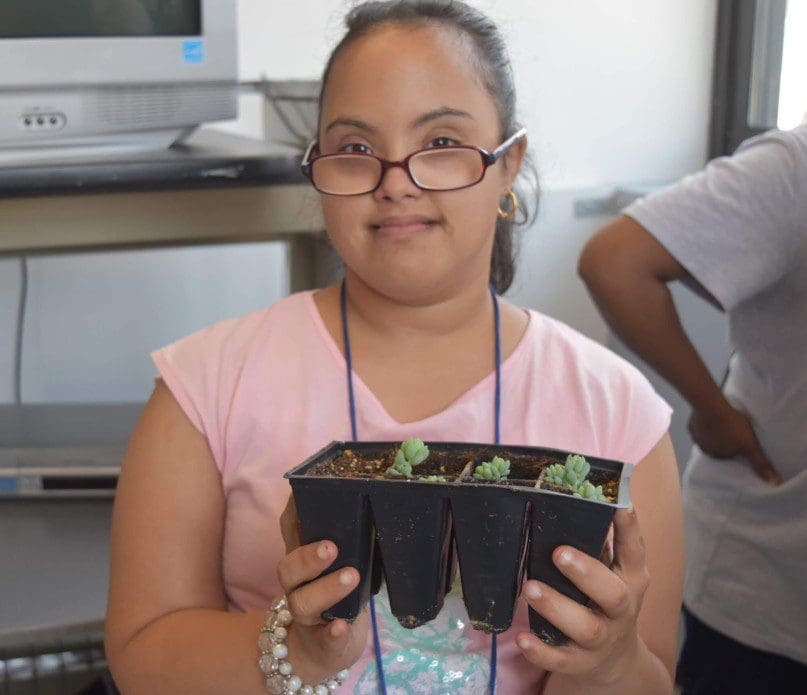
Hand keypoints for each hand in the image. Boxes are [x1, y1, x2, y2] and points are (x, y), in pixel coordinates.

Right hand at [276, 495, 368, 682]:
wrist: (319, 652)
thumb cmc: (336, 595)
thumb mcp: (336, 566)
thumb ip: (348, 540)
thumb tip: (380, 499)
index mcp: (302, 560)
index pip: (289, 531)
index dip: (293, 514)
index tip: (304, 498)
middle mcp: (297, 586)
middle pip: (288, 568)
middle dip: (307, 556)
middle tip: (331, 547)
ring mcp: (307, 616)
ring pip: (303, 602)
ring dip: (326, 588)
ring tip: (351, 576)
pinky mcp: (322, 643)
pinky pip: (324, 639)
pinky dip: (333, 633)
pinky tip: (342, 627)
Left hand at [516, 508, 648, 687]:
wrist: (614, 660)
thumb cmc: (603, 596)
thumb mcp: (611, 569)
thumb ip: (597, 539)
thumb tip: (571, 491)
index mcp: (631, 577)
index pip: (634, 550)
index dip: (629, 528)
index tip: (619, 504)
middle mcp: (622, 608)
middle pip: (612, 593)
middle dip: (586, 573)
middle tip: (558, 553)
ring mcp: (602, 638)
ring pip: (585, 626)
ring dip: (556, 607)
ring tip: (530, 587)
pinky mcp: (580, 661)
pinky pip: (561, 659)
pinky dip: (541, 650)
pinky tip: (522, 637)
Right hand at [687, 402, 780, 484]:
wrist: (712, 407)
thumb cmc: (732, 427)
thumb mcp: (751, 446)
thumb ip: (760, 464)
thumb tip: (774, 483)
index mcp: (716, 456)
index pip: (726, 456)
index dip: (733, 449)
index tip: (739, 441)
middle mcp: (703, 449)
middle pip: (715, 447)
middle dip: (722, 441)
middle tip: (731, 431)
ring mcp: (695, 437)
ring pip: (706, 437)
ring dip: (713, 432)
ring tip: (722, 423)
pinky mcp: (690, 424)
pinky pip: (698, 426)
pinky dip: (704, 422)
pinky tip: (711, 416)